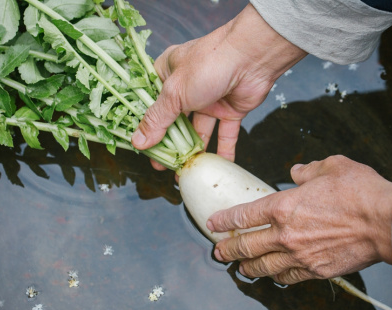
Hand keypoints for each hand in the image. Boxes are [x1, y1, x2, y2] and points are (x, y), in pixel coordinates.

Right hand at [131, 4, 305, 169]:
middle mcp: (188, 88)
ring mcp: (210, 99)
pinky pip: (225, 134)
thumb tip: (139, 141)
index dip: (146, 126)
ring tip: (185, 171)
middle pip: (175, 121)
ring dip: (193, 151)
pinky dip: (223, 150)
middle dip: (170, 144)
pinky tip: (217, 167)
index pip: (151, 104)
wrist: (253, 56)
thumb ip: (157, 120)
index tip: (141, 147)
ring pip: (199, 130)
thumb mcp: (175, 93)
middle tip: (162, 165)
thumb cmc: (208, 64)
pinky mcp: (231, 109)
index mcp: (168, 74)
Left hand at [207, 155, 391, 283]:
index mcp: (283, 206)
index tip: (213, 223)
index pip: (244, 216)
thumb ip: (308, 170)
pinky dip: (277, 277)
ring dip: (248, 268)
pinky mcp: (316, 271)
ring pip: (263, 267)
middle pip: (246, 247)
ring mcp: (300, 256)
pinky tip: (274, 276)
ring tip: (240, 268)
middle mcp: (285, 235)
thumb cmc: (360, 192)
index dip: (224, 220)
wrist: (386, 222)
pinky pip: (288, 278)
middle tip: (218, 252)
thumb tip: (296, 171)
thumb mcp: (331, 166)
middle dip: (227, 250)